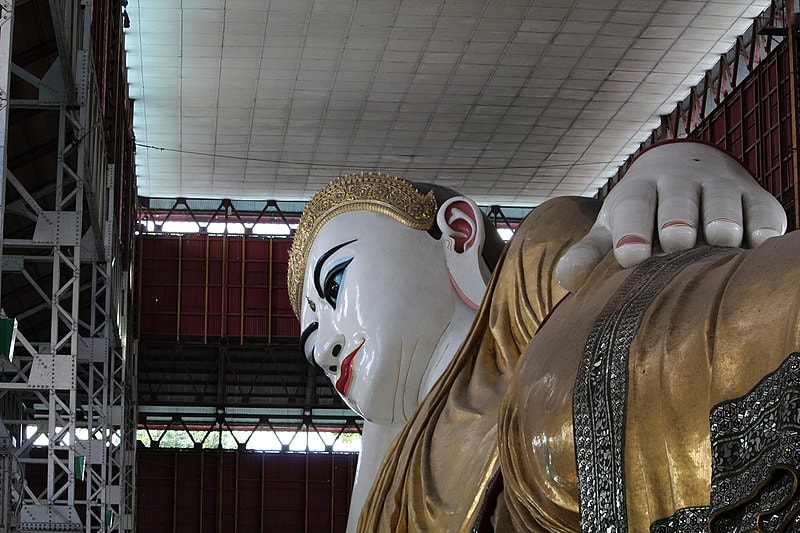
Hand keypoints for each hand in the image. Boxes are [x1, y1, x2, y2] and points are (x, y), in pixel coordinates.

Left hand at [555, 141, 786, 290]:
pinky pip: (764, 211)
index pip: (633, 208)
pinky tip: (759, 245)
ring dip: (721, 221)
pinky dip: (763, 228)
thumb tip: (566, 279)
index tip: (630, 256)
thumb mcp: (611, 228)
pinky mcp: (757, 199)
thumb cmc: (640, 213)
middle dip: (677, 220)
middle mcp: (679, 184)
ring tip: (720, 241)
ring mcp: (720, 188)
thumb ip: (590, 254)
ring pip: (722, 202)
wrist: (686, 169)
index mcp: (638, 192)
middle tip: (676, 242)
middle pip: (677, 201)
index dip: (631, 230)